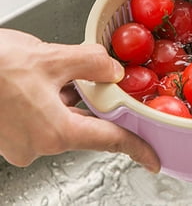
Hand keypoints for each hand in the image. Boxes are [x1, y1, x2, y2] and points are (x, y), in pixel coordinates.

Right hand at [0, 29, 159, 171]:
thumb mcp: (53, 57)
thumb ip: (93, 63)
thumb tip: (112, 70)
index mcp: (53, 130)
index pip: (108, 141)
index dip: (135, 148)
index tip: (152, 158)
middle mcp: (36, 144)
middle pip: (84, 123)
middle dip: (89, 99)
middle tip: (84, 75)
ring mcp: (19, 143)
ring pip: (61, 118)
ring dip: (66, 96)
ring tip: (50, 73)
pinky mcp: (9, 134)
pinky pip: (42, 118)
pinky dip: (49, 100)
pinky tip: (39, 81)